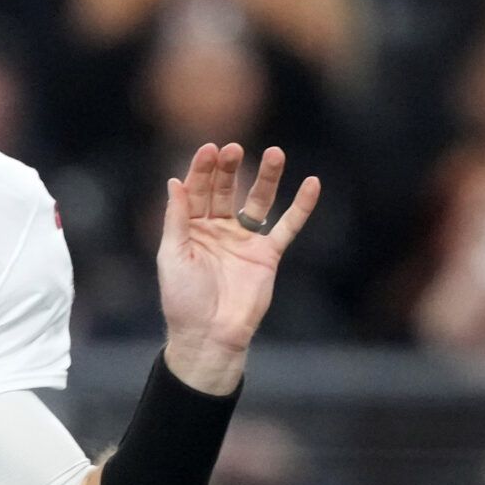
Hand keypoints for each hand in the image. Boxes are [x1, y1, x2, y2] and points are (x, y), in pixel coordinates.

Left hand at [157, 142, 319, 393]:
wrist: (209, 336)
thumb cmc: (183, 299)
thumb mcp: (173, 255)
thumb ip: (176, 218)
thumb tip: (174, 181)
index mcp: (191, 228)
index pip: (197, 190)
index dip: (202, 169)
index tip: (209, 148)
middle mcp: (218, 230)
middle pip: (226, 190)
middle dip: (229, 168)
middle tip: (233, 148)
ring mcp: (244, 241)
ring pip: (258, 202)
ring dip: (266, 178)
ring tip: (275, 152)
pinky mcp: (268, 255)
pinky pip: (287, 226)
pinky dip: (300, 207)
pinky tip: (312, 184)